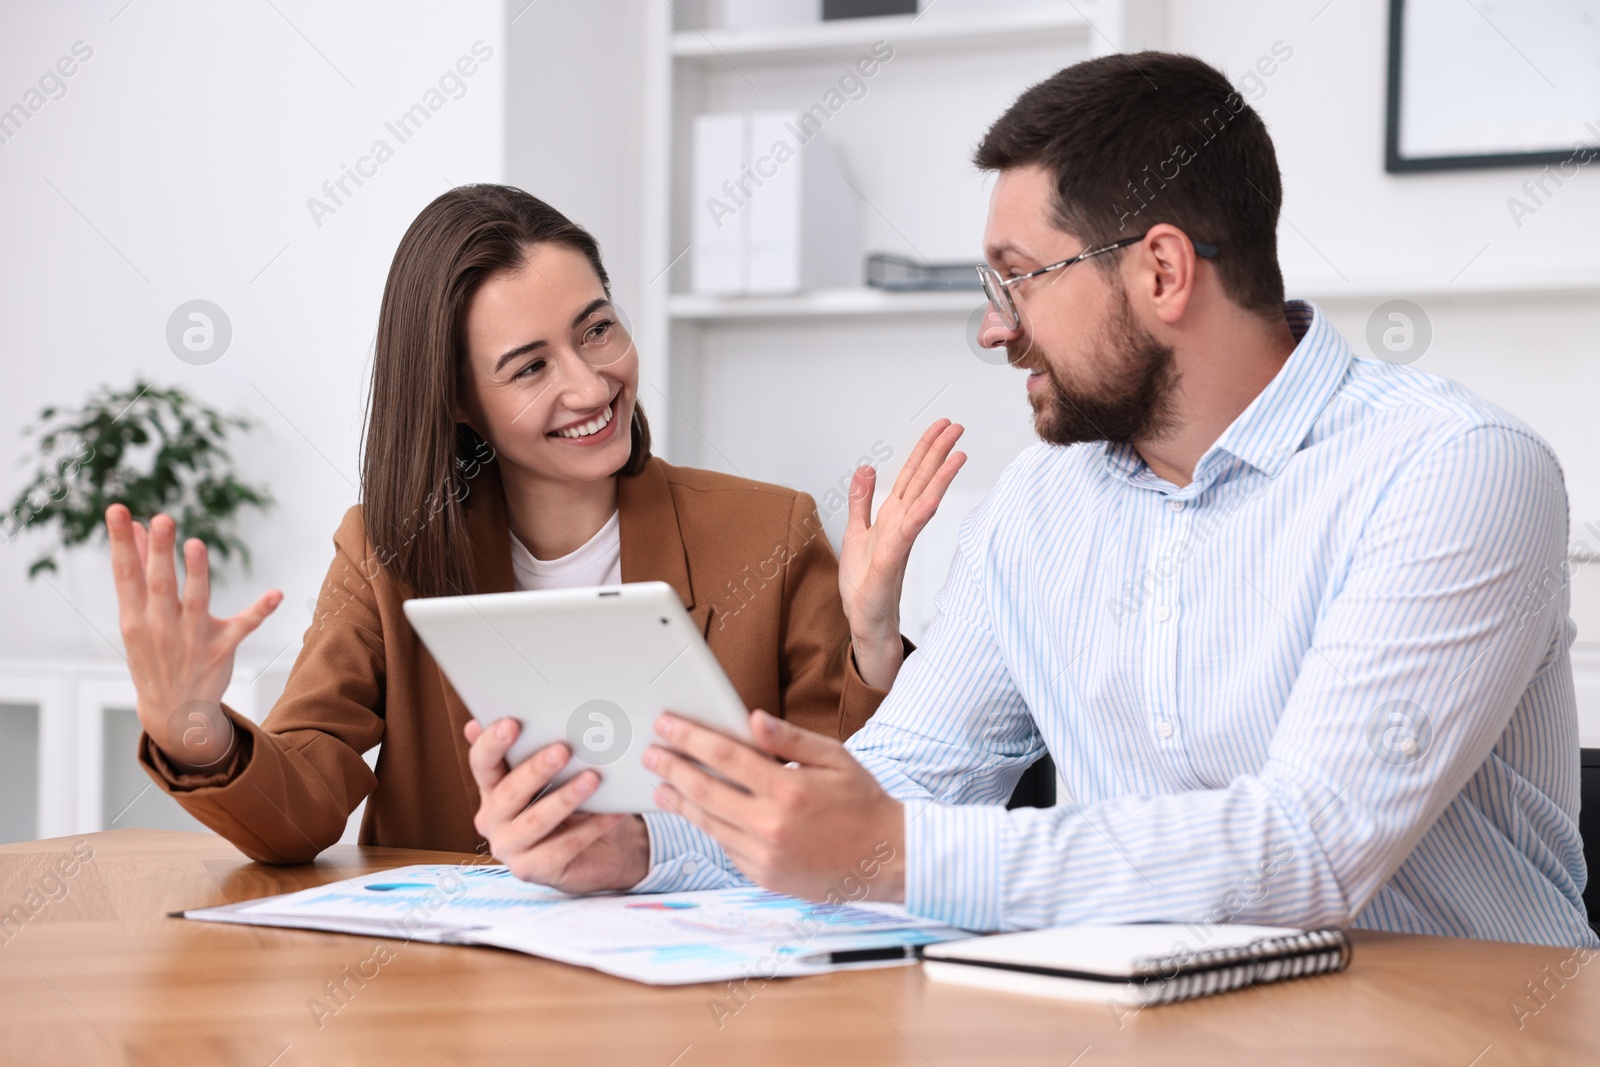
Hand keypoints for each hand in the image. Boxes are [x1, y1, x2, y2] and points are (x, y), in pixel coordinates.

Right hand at [106, 504, 282, 772]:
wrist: (171, 712)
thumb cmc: (153, 653)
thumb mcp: (137, 619)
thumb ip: (139, 574)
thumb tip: (136, 526)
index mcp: (134, 618)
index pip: (125, 574)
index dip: (121, 542)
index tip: (118, 510)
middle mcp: (160, 627)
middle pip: (160, 584)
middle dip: (160, 552)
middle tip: (162, 519)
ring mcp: (191, 639)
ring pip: (197, 602)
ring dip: (198, 574)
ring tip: (196, 545)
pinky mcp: (221, 650)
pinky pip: (243, 627)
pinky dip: (260, 610)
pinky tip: (276, 594)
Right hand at [465, 717, 649, 892]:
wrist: (598, 850)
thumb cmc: (573, 801)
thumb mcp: (555, 773)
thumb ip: (533, 746)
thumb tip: (516, 712)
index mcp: (492, 788)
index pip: (482, 764)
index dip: (493, 744)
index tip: (512, 723)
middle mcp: (493, 819)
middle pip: (509, 793)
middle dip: (536, 770)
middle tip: (564, 749)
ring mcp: (509, 848)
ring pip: (535, 822)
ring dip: (565, 798)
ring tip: (593, 779)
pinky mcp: (532, 871)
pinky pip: (563, 847)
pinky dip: (591, 828)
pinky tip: (613, 812)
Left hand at [644, 709, 904, 902]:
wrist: (886, 861)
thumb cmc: (863, 803)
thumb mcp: (835, 758)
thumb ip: (790, 739)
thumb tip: (752, 719)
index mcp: (788, 790)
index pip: (724, 756)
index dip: (690, 738)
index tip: (666, 724)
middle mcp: (770, 825)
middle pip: (705, 790)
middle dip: (672, 768)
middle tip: (651, 754)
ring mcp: (764, 855)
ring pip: (708, 823)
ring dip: (680, 801)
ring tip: (661, 786)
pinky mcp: (763, 876)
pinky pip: (726, 847)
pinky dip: (709, 826)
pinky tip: (698, 812)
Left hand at [838, 419, 965, 687]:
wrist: (866, 623)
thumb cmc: (864, 586)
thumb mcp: (855, 532)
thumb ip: (861, 501)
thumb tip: (866, 468)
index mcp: (891, 517)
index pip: (910, 476)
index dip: (924, 450)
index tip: (940, 427)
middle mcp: (900, 525)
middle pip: (920, 481)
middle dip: (938, 452)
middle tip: (957, 426)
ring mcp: (899, 541)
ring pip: (921, 501)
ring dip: (939, 476)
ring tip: (959, 451)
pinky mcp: (891, 559)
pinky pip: (908, 531)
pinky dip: (921, 511)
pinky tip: (933, 494)